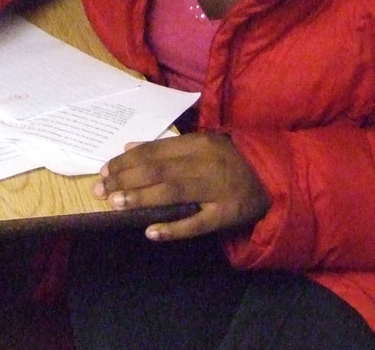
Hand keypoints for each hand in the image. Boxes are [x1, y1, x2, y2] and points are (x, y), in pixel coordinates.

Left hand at [93, 132, 270, 240]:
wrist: (272, 177)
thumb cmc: (229, 160)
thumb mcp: (199, 146)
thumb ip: (165, 147)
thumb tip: (128, 148)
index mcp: (198, 143)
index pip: (154, 151)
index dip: (126, 161)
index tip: (103, 171)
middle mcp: (206, 163)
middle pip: (159, 170)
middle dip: (126, 179)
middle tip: (102, 190)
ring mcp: (217, 190)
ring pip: (173, 193)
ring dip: (142, 198)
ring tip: (116, 204)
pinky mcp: (227, 214)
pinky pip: (197, 223)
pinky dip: (173, 228)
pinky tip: (150, 231)